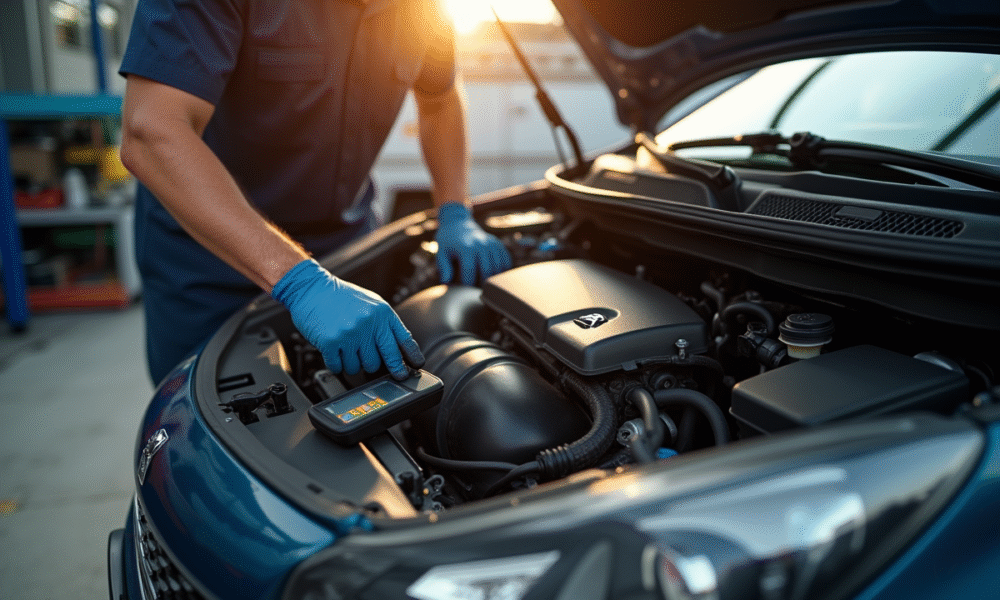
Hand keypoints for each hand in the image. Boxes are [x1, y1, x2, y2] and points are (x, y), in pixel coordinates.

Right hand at [272, 259, 423, 379]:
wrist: (311, 288)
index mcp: (382, 313)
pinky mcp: (331, 342)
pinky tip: (334, 351)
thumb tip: (399, 351)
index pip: (404, 341)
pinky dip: (336, 364)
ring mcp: (350, 334)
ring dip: (352, 363)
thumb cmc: (341, 297)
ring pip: (359, 367)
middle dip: (379, 365)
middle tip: (370, 361)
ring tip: (346, 346)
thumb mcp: (371, 304)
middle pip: (384, 360)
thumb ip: (385, 324)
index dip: (411, 358)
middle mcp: (369, 324)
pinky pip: (339, 367)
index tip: (412, 370)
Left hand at [435, 202, 511, 284]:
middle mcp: (481, 244)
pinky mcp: (498, 244)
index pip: (470, 272)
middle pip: (488, 271)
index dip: (467, 285)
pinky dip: (502, 271)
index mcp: (466, 248)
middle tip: (476, 292)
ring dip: (493, 280)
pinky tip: (494, 276)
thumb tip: (447, 282)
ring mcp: (492, 244)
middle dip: (482, 285)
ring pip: (499, 268)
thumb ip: (444, 268)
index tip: (464, 291)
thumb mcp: (441, 253)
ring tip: (484, 286)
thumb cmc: (448, 242)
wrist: (458, 223)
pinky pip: (506, 261)